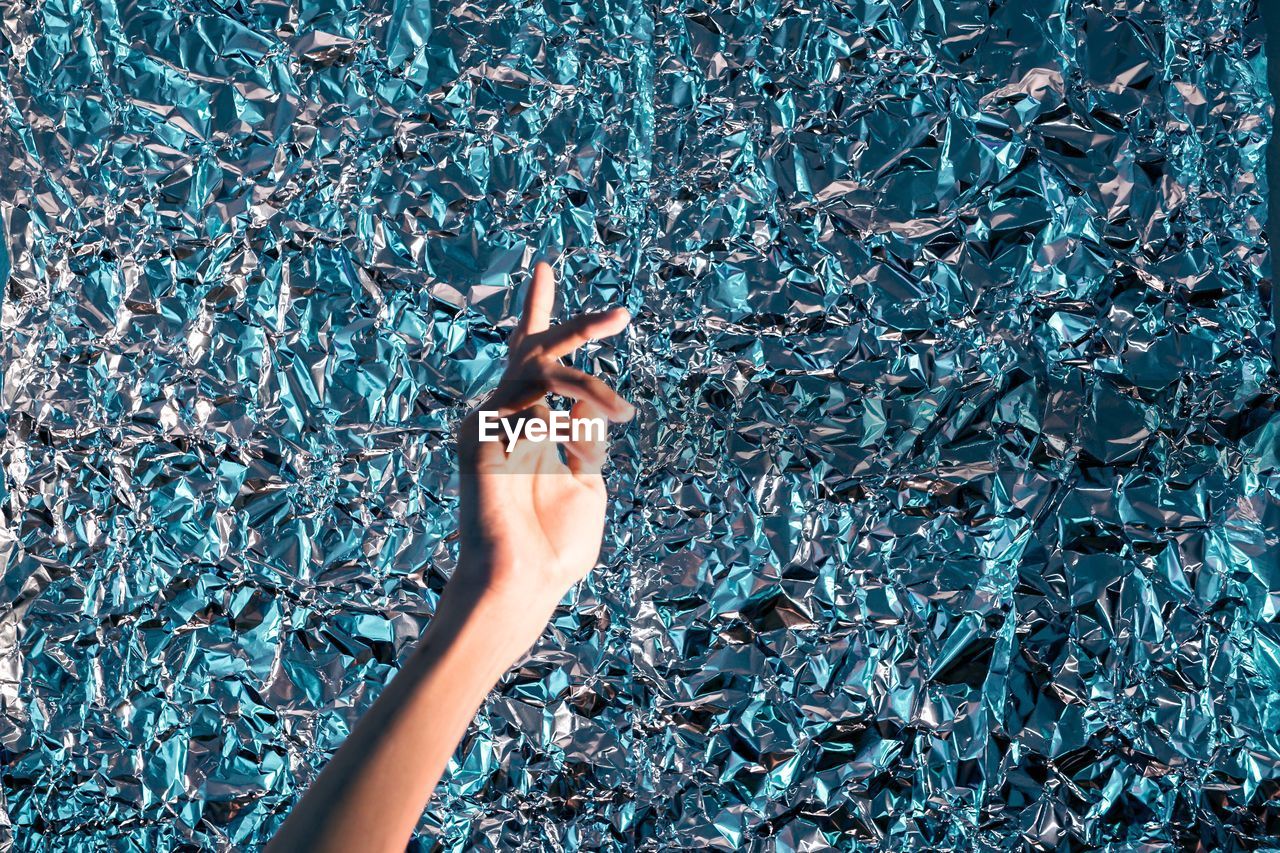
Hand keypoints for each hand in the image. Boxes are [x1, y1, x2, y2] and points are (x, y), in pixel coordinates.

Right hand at [453, 260, 633, 646]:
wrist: (521, 583)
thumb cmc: (553, 548)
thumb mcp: (586, 482)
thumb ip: (585, 436)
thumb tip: (591, 400)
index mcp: (530, 424)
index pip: (533, 358)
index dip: (538, 312)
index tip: (544, 269)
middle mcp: (505, 416)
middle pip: (534, 349)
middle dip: (577, 325)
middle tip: (621, 314)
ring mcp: (489, 423)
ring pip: (542, 371)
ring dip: (588, 387)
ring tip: (618, 413)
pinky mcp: (479, 434)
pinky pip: (532, 404)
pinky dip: (566, 422)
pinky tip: (569, 456)